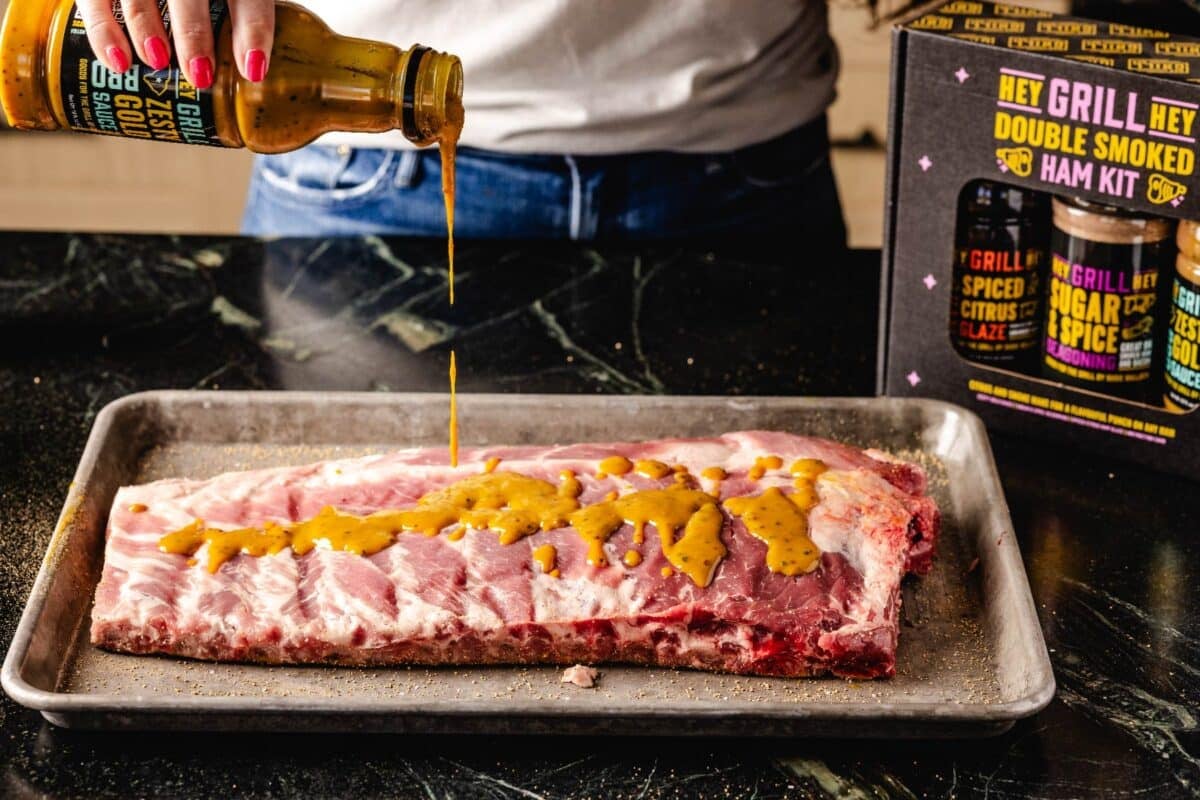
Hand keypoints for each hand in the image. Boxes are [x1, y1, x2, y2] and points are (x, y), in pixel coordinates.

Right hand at [76, 0, 274, 88]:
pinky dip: (102, 31)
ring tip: (158, 62)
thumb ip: (241, 23)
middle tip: (200, 75)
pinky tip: (118, 62)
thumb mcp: (228, 1)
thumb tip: (257, 79)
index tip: (253, 69)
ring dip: (147, 28)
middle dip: (193, 33)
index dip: (253, 29)